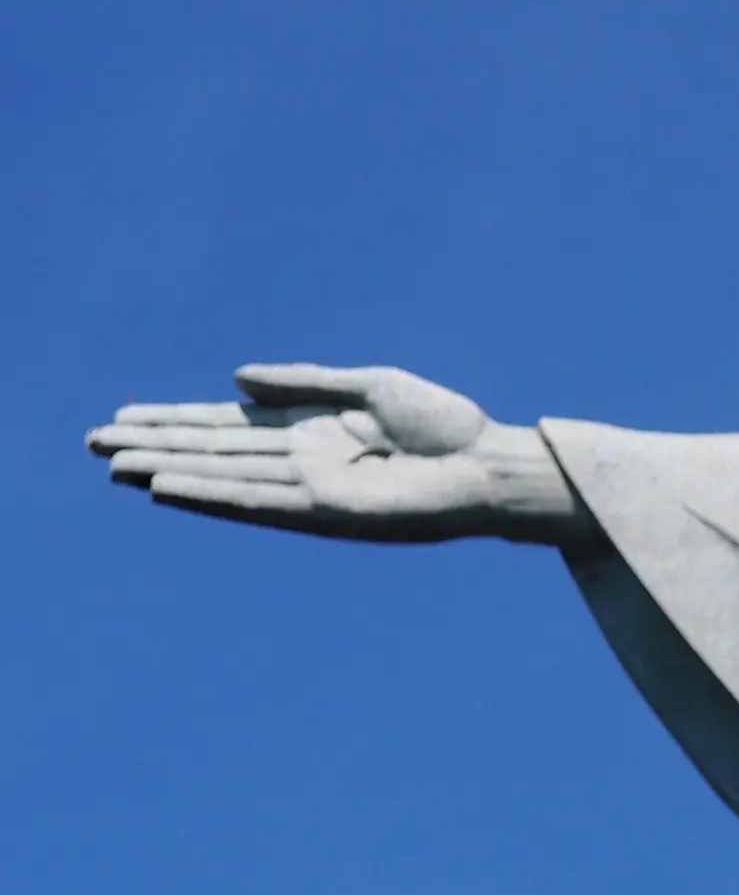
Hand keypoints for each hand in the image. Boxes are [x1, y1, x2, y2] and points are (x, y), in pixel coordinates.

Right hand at [85, 365, 587, 542]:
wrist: (489, 463)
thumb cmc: (444, 426)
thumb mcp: (366, 386)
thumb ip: (301, 382)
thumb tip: (236, 381)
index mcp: (308, 431)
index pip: (226, 428)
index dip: (175, 421)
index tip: (125, 418)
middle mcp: (301, 463)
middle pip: (212, 453)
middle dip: (155, 446)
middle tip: (94, 444)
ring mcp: (309, 491)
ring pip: (222, 478)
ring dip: (167, 470)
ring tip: (115, 465)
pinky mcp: (326, 513)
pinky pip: (256, 503)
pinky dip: (211, 496)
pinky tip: (169, 489)